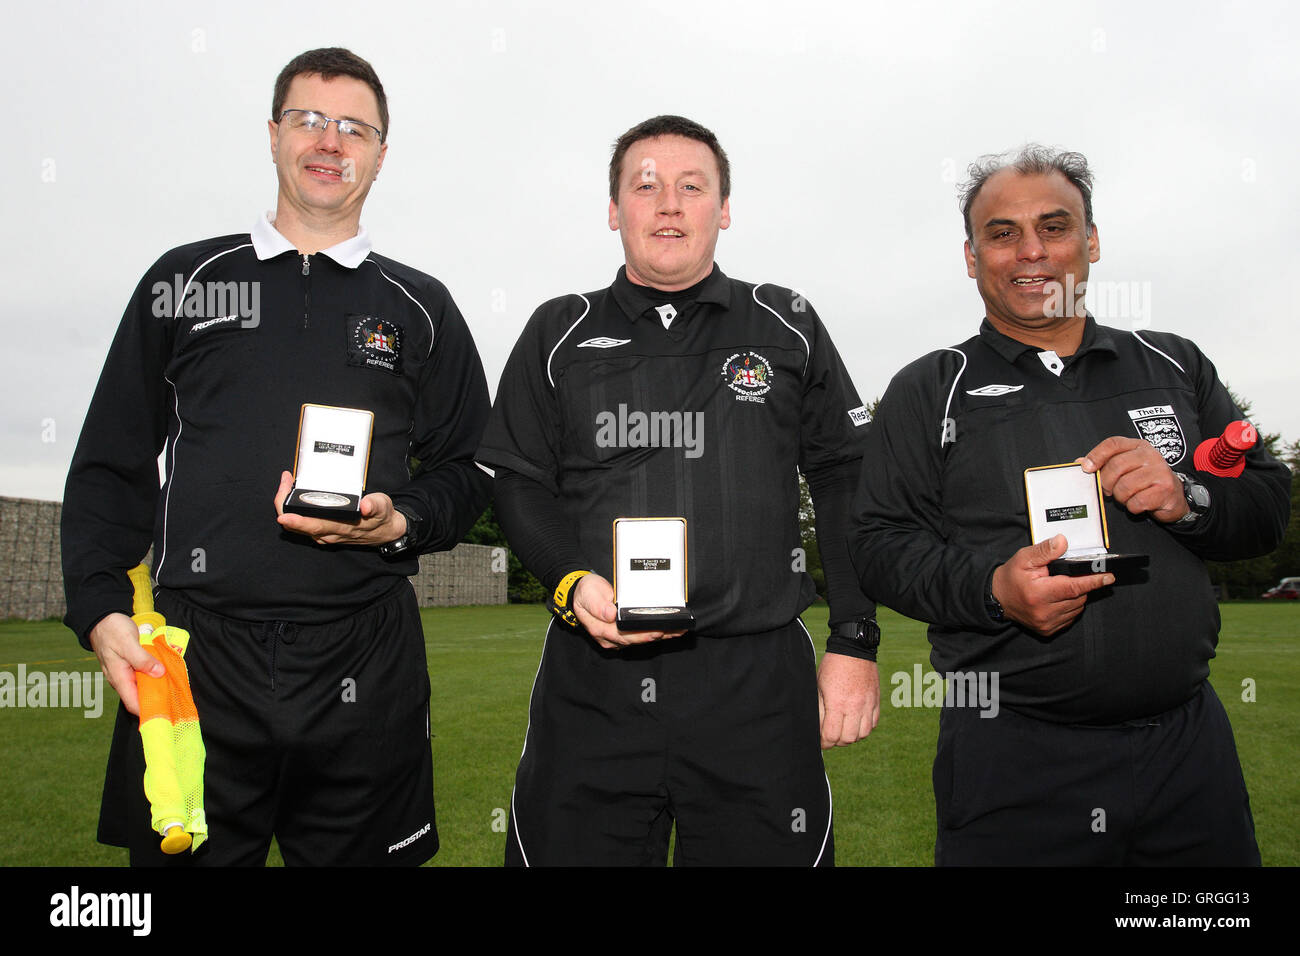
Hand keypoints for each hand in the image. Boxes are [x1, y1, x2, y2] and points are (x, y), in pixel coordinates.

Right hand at [87, 612, 163, 715]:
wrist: (101, 619)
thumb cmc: (113, 630)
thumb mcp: (129, 643)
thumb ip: (143, 660)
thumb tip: (159, 673)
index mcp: (119, 678)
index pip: (133, 704)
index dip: (147, 711)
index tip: (164, 713)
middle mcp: (120, 679)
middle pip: (139, 697)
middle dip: (155, 700)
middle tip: (175, 699)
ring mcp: (123, 673)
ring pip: (141, 686)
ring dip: (155, 687)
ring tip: (173, 687)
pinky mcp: (128, 666)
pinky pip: (141, 676)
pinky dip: (151, 677)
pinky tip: (163, 673)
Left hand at [274, 471, 406, 545]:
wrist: (385, 531)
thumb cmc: (382, 517)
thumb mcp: (383, 507)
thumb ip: (375, 505)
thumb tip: (366, 505)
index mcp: (340, 527)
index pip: (312, 526)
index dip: (295, 519)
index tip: (283, 512)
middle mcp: (329, 533)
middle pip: (296, 526)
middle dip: (284, 504)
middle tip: (284, 481)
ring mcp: (325, 534)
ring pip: (296, 526)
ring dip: (287, 506)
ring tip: (287, 484)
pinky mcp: (324, 531)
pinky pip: (302, 524)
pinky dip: (294, 510)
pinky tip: (294, 496)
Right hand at [571, 573, 686, 648]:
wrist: (583, 592)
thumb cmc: (587, 592)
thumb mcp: (588, 593)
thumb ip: (597, 604)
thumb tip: (610, 614)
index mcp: (601, 629)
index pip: (624, 635)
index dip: (641, 635)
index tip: (656, 631)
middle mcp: (610, 637)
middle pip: (635, 639)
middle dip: (655, 635)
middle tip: (673, 631)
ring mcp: (617, 637)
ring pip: (640, 639)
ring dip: (659, 635)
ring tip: (677, 631)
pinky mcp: (624, 633)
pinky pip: (641, 635)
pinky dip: (655, 632)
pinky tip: (669, 630)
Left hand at [817, 653, 878, 748]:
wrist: (854, 649)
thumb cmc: (832, 666)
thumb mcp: (819, 686)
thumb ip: (820, 709)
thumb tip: (818, 728)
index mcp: (837, 703)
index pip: (831, 735)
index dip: (824, 743)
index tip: (820, 741)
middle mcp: (855, 707)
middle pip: (848, 739)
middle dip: (837, 741)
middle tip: (830, 735)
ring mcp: (868, 705)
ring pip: (863, 734)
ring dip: (852, 736)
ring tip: (844, 729)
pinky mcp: (876, 701)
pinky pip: (873, 723)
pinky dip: (864, 727)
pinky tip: (856, 721)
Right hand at [991, 535, 1114, 636]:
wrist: (998, 599)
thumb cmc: (1012, 577)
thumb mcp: (1024, 558)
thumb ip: (1045, 550)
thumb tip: (1063, 542)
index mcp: (1038, 593)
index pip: (1073, 587)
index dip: (1093, 581)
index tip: (1108, 577)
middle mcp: (1043, 611)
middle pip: (1078, 597)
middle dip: (1079, 585)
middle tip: (1068, 576)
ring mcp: (1046, 623)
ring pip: (1077, 608)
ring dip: (1075, 597)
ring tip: (1060, 587)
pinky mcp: (1048, 630)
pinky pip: (1070, 617)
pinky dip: (1069, 607)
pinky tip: (1058, 599)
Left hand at [1079, 436, 1188, 522]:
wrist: (1173, 496)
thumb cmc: (1145, 481)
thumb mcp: (1126, 467)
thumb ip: (1104, 463)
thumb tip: (1080, 462)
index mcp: (1138, 446)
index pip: (1113, 444)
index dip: (1096, 455)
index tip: (1086, 468)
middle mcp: (1150, 455)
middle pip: (1116, 466)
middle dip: (1106, 482)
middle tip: (1108, 490)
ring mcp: (1160, 471)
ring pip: (1125, 486)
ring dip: (1121, 497)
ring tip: (1127, 496)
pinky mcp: (1165, 489)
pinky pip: (1136, 501)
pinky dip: (1132, 506)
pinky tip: (1138, 503)